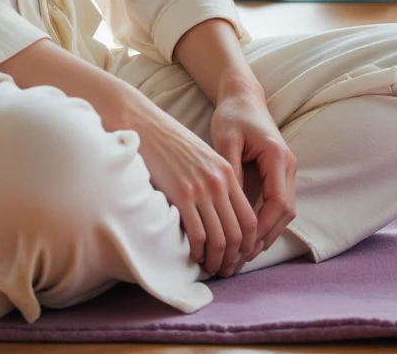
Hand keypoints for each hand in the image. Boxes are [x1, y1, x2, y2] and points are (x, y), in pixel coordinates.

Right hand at [133, 98, 258, 276]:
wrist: (146, 126)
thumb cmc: (172, 143)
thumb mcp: (204, 158)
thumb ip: (218, 183)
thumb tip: (223, 216)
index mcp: (227, 173)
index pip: (249, 219)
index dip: (248, 245)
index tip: (240, 257)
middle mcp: (219, 183)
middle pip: (238, 234)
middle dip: (234, 259)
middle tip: (227, 271)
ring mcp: (201, 190)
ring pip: (220, 239)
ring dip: (217, 260)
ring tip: (212, 269)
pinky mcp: (181, 195)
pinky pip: (198, 234)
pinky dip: (198, 251)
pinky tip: (194, 256)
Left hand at [210, 87, 296, 270]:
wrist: (243, 97)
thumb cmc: (232, 114)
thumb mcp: (225, 139)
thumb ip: (230, 171)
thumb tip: (229, 206)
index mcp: (277, 156)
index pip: (278, 202)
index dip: (262, 226)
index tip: (242, 242)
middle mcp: (288, 166)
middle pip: (285, 213)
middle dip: (265, 236)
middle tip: (240, 256)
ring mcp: (287, 171)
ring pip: (285, 213)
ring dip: (267, 233)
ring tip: (243, 253)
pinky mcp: (280, 174)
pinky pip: (278, 205)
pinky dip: (266, 222)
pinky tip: (248, 235)